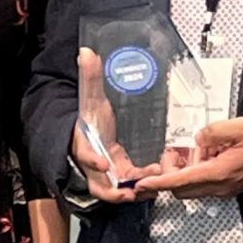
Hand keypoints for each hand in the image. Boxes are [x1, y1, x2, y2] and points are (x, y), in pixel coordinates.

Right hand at [72, 49, 151, 202]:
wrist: (92, 134)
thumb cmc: (90, 120)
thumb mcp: (91, 99)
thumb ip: (91, 78)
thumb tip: (86, 52)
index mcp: (84, 144)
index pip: (85, 154)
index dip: (92, 161)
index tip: (104, 164)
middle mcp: (94, 164)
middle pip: (99, 185)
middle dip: (115, 191)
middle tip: (133, 190)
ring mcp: (107, 174)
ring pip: (117, 190)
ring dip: (134, 190)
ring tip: (154, 185)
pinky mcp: (121, 177)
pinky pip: (131, 186)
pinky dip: (143, 185)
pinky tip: (159, 179)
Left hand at [144, 118, 242, 198]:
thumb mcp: (239, 127)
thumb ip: (212, 132)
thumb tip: (198, 140)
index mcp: (218, 173)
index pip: (179, 181)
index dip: (158, 182)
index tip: (142, 183)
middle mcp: (218, 187)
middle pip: (181, 188)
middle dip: (171, 172)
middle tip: (175, 152)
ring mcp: (223, 190)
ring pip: (191, 187)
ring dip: (185, 171)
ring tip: (199, 149)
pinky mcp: (227, 188)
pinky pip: (203, 184)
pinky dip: (197, 171)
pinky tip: (209, 154)